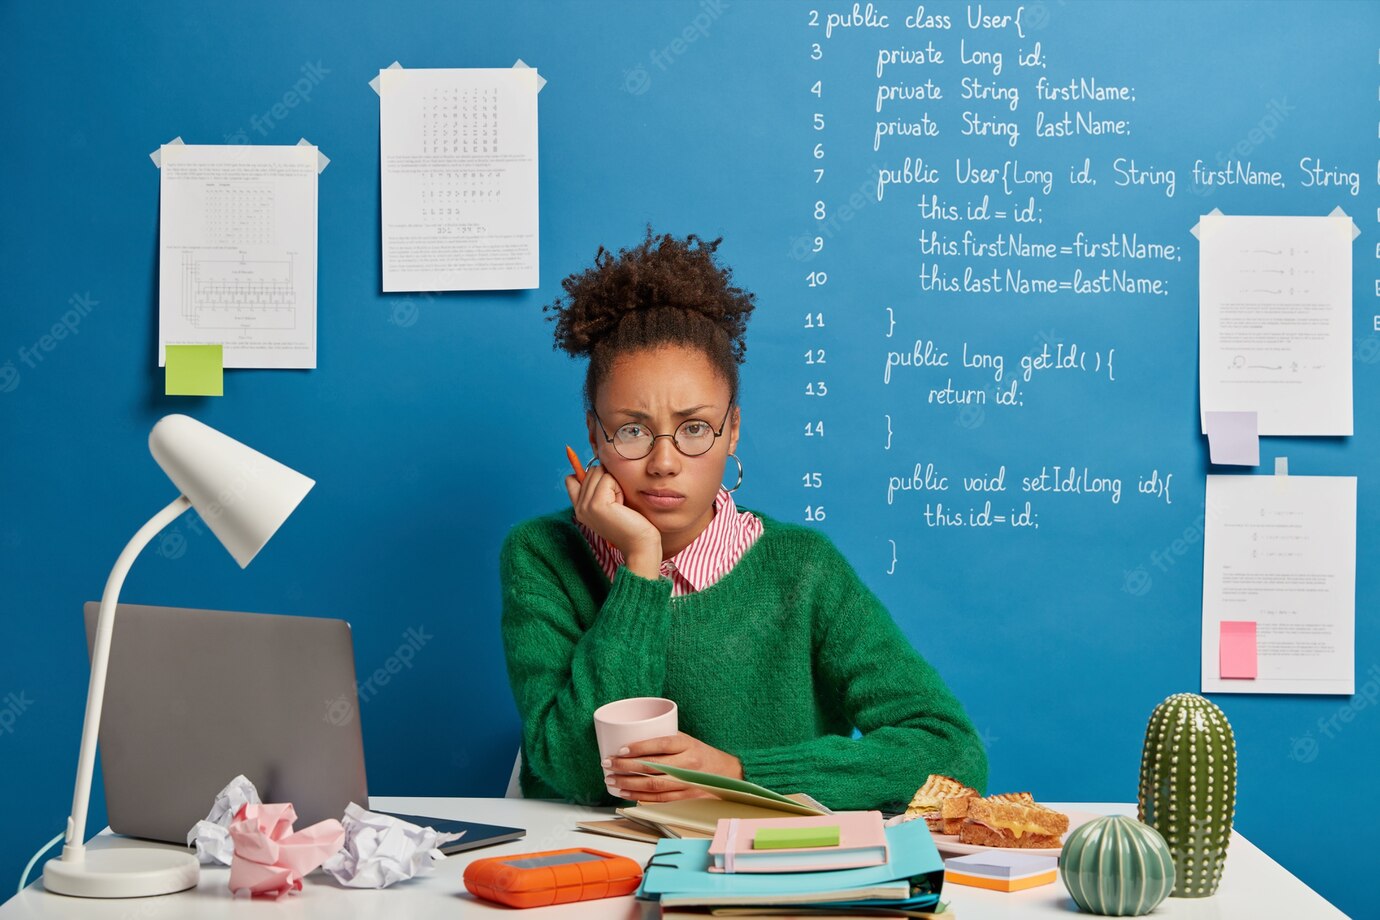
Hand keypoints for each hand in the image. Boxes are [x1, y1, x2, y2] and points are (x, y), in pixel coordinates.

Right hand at [565, 465, 661, 576]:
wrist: (640, 544)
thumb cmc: (631, 523)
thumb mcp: (611, 504)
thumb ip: (599, 488)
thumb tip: (599, 464)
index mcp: (579, 508)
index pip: (571, 479)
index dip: (589, 476)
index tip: (606, 489)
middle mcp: (579, 507)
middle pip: (591, 471)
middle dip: (609, 481)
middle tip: (617, 503)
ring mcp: (585, 506)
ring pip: (599, 472)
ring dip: (615, 484)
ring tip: (619, 505)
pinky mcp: (596, 504)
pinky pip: (608, 479)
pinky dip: (619, 489)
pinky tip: (621, 506)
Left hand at [601, 732, 743, 802]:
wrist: (727, 774)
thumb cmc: (700, 753)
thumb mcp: (686, 740)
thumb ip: (663, 740)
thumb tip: (630, 740)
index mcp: (687, 745)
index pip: (660, 744)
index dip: (638, 747)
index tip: (620, 749)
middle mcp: (688, 764)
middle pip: (652, 767)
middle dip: (626, 766)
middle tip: (608, 764)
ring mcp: (687, 783)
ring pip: (653, 785)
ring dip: (628, 784)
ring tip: (611, 780)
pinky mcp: (685, 798)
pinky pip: (658, 799)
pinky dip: (639, 797)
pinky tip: (625, 793)